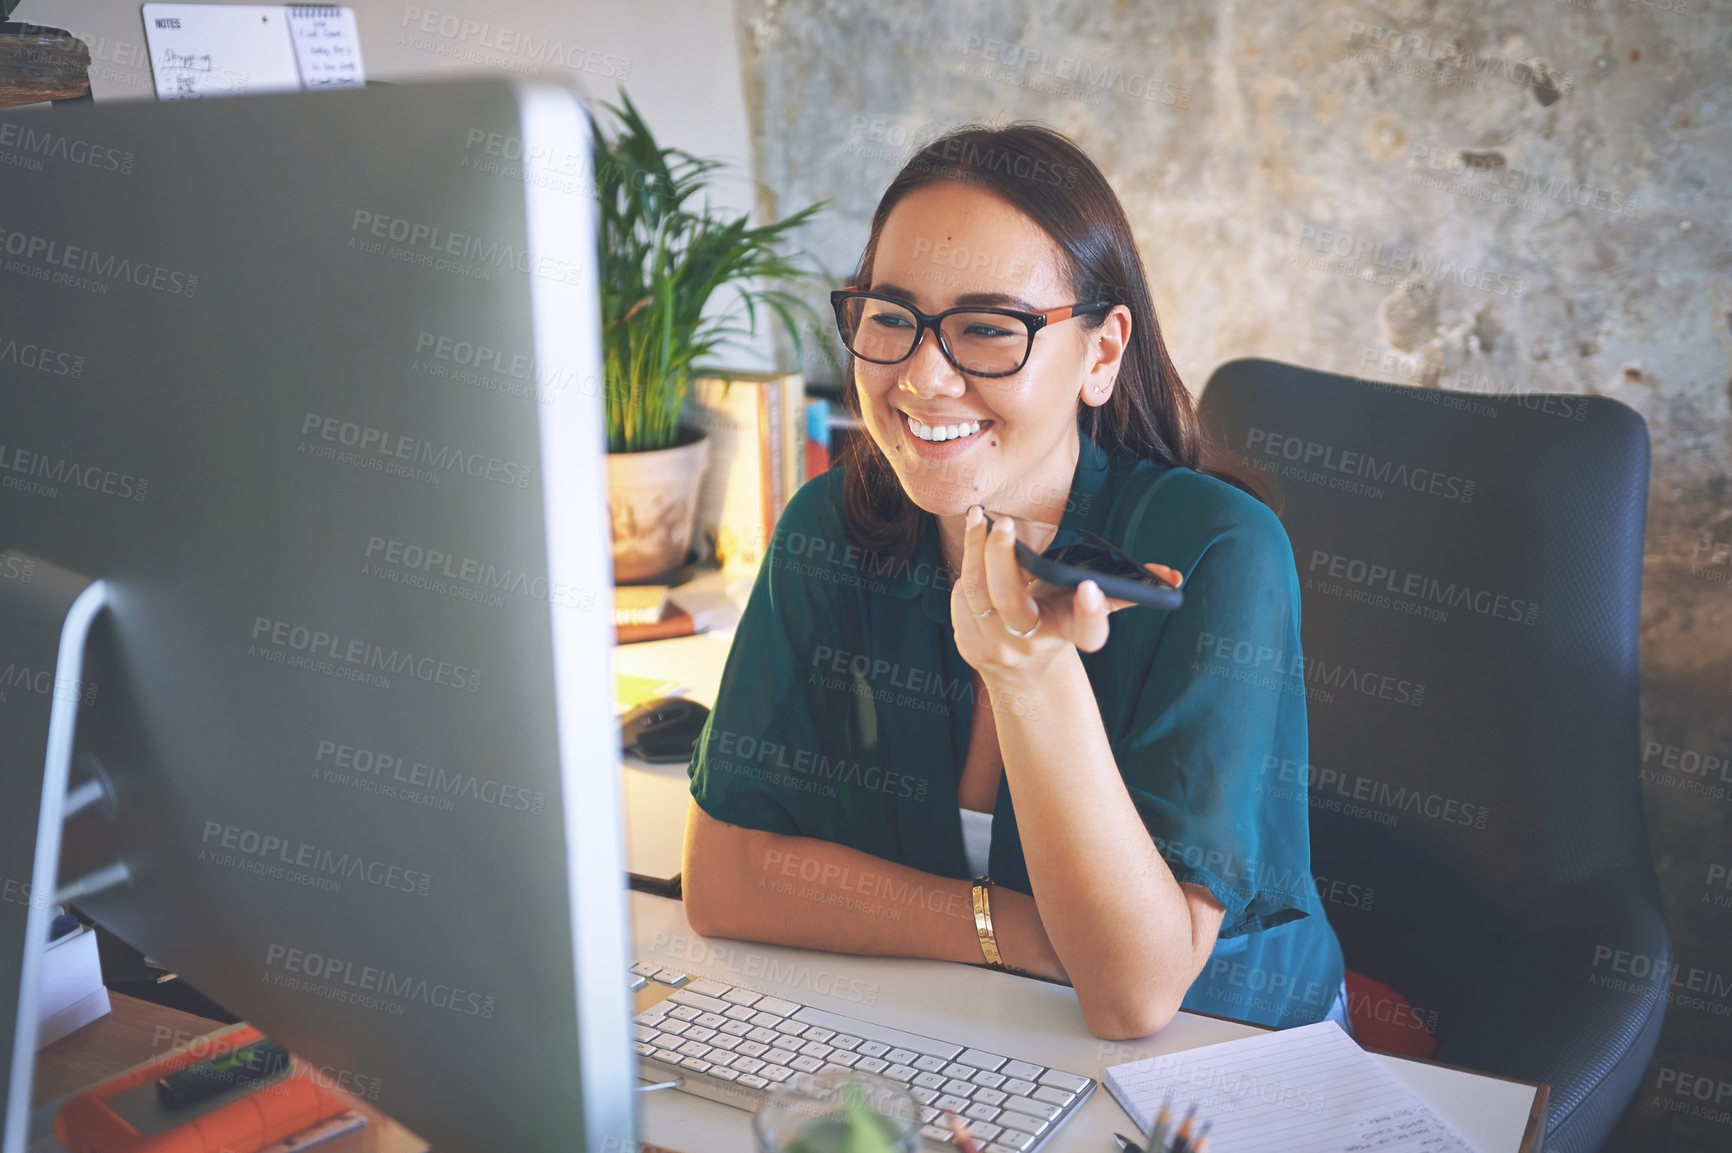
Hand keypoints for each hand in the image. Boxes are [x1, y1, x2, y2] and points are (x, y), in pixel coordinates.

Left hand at [951, 505, 1180, 678]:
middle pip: (1014, 603)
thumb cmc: (1061, 621)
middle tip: (1006, 525)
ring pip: (980, 592)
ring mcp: (997, 646)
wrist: (1023, 671)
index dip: (1092, 614)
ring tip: (981, 516)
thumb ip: (1123, 589)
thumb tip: (1171, 576)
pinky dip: (969, 564)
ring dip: (977, 550)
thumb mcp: (1088, 608)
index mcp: (1071, 635)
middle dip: (1005, 560)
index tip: (1090, 588)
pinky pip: (963, 596)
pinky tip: (975, 542)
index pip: (1088, 635)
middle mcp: (1033, 645)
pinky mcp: (969, 642)